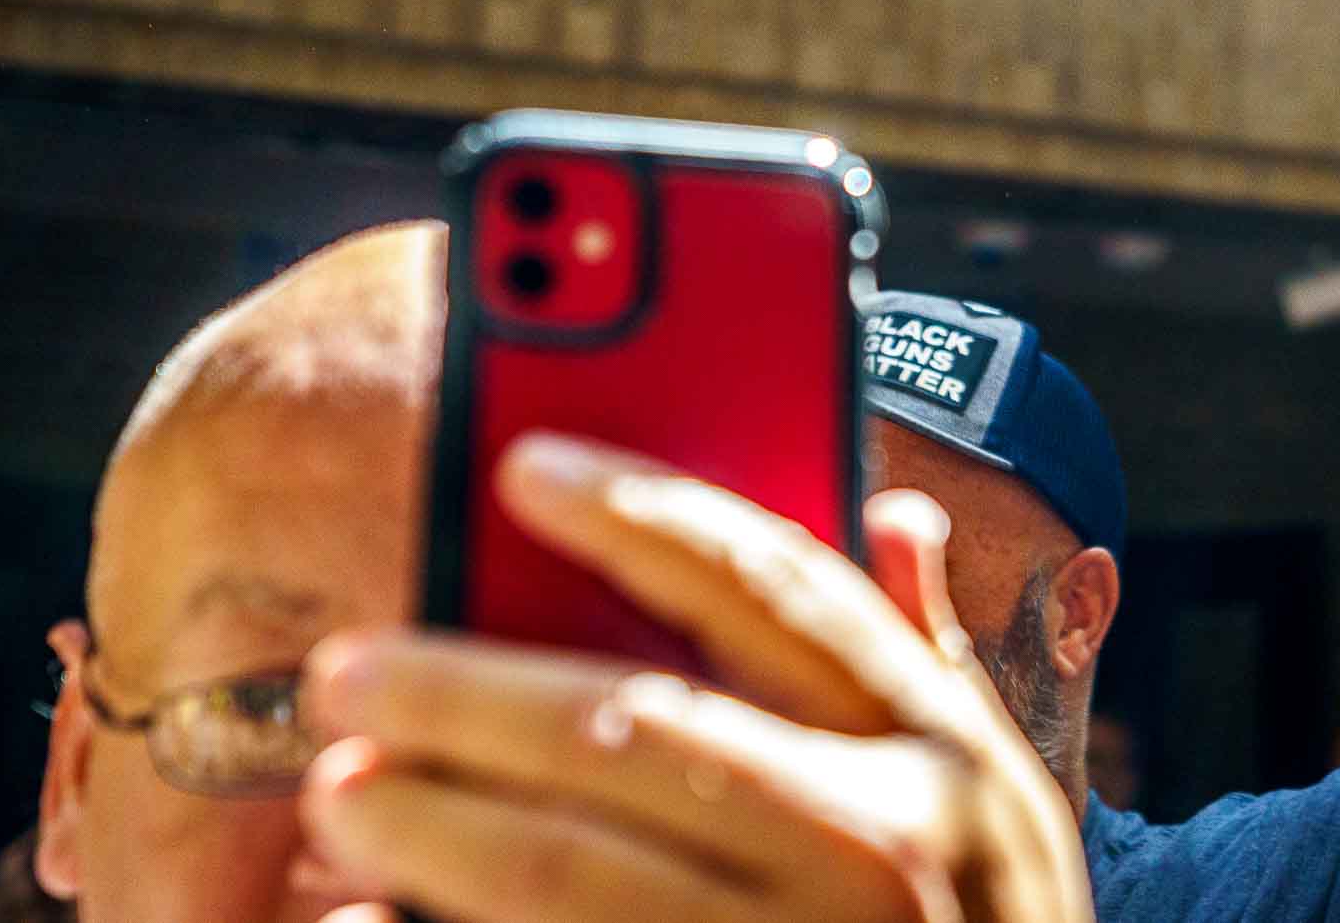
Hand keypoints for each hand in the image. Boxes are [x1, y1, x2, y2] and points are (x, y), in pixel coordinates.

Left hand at [299, 434, 1092, 922]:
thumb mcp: (998, 784)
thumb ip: (932, 652)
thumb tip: (899, 510)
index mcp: (932, 744)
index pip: (770, 587)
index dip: (640, 513)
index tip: (521, 467)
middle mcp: (876, 841)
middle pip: (633, 727)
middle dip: (469, 693)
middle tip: (354, 670)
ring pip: (572, 873)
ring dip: (433, 826)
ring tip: (342, 792)